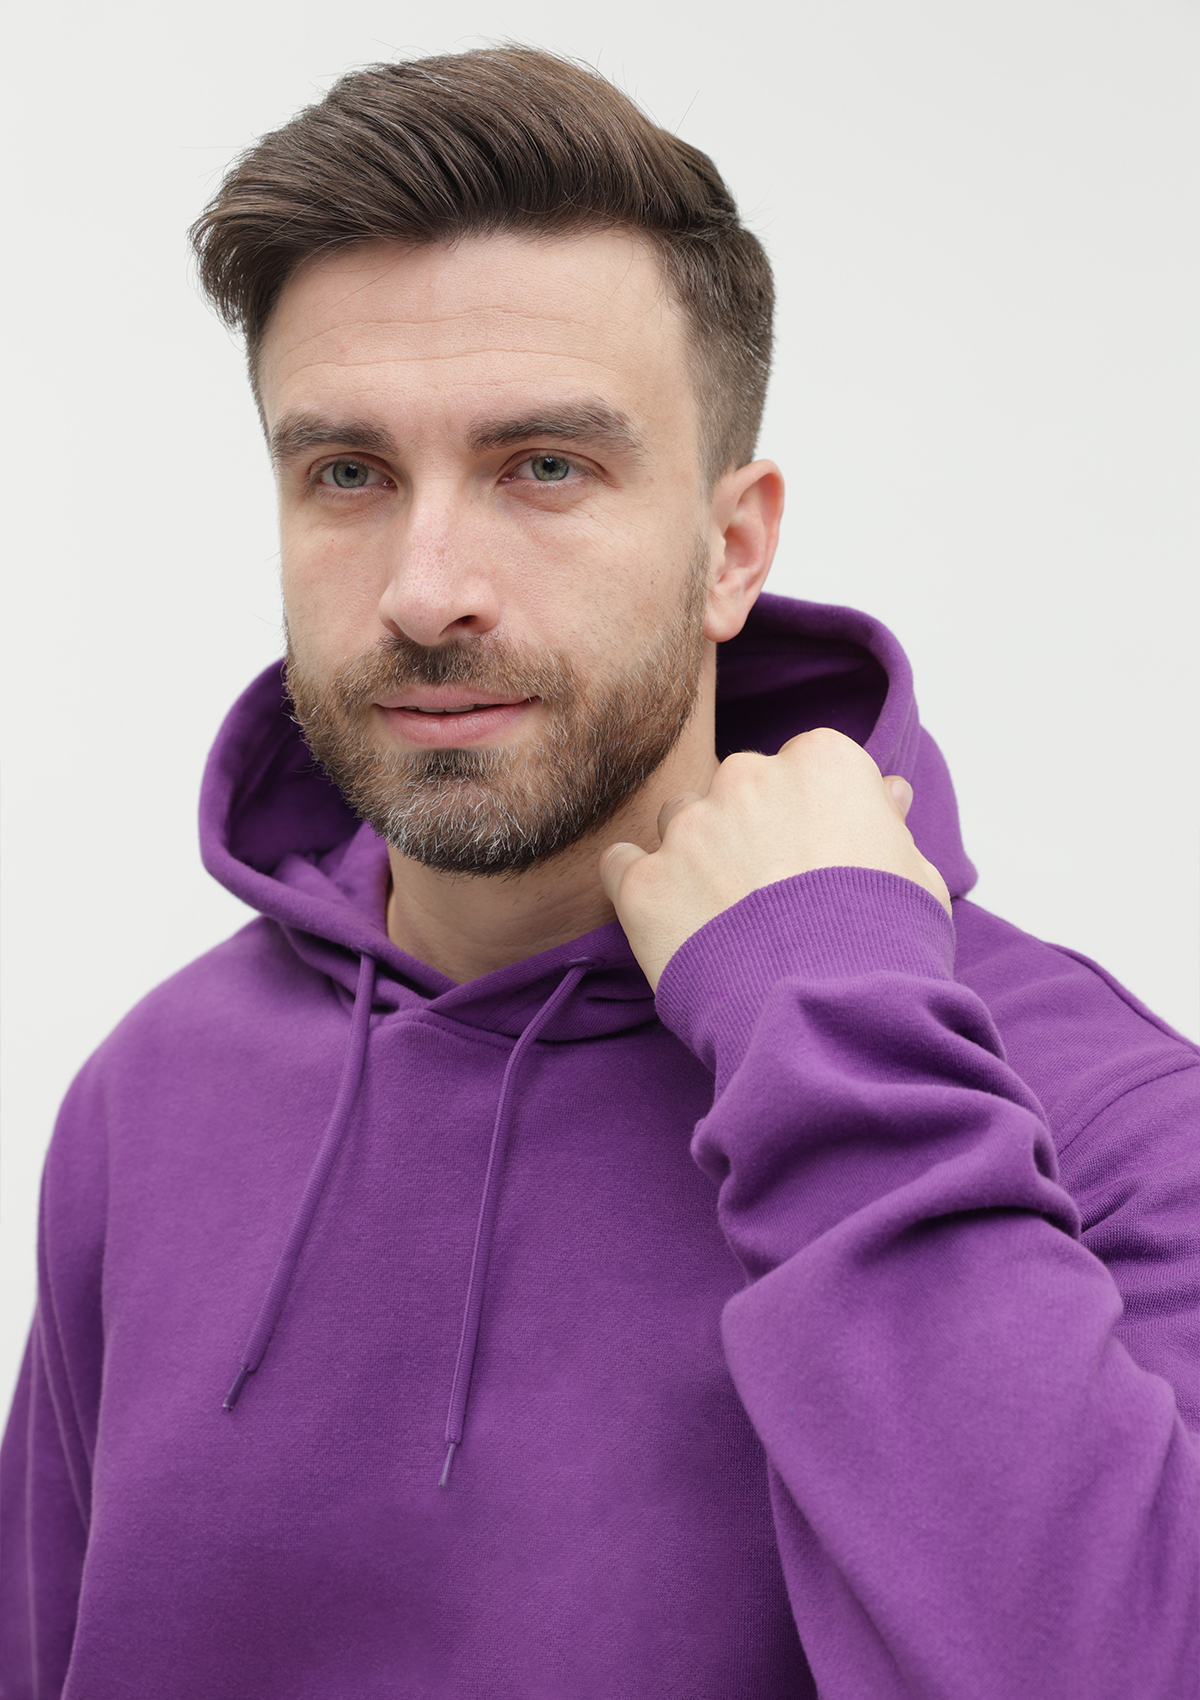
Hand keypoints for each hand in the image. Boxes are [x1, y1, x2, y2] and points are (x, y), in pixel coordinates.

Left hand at [599, 727, 951, 990]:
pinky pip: (622, 865)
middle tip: (771, 898)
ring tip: (724, 921)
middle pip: (736, 790)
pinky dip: (640, 889)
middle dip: (747, 832)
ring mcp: (690, 828)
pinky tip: (671, 925)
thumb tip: (888, 792)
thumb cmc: (887, 949)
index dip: (806, 820)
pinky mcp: (644, 881)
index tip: (814, 860)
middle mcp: (748, 777)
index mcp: (820, 763)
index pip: (801, 769)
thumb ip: (887, 824)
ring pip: (679, 823)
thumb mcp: (915, 877)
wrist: (830, 1017)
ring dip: (694, 858)